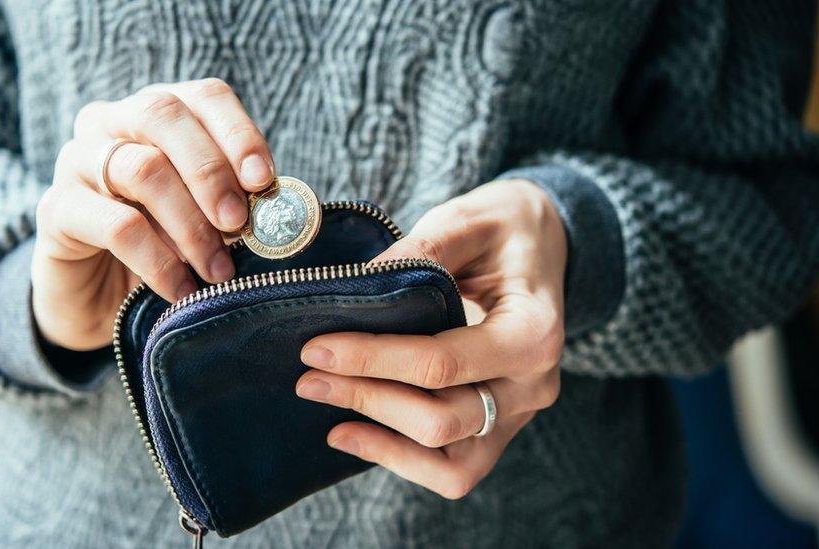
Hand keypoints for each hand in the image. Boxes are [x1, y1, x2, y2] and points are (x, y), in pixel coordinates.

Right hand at [33, 78, 273, 349]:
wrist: (97, 299)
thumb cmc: (163, 247)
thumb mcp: (204, 219)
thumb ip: (234, 202)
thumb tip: (276, 208)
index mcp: (159, 113)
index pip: (205, 96)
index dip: (239, 133)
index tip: (264, 180)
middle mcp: (112, 122)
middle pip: (164, 115)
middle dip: (211, 172)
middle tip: (239, 224)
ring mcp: (76, 160)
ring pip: (141, 169)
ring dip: (191, 225)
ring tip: (218, 270)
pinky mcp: (56, 209)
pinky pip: (116, 226)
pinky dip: (158, 261)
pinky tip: (181, 290)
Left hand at [296, 179, 566, 498]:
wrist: (543, 244)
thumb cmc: (505, 229)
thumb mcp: (468, 221)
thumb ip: (421, 252)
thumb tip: (355, 288)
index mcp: (533, 333)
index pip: (442, 363)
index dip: (373, 360)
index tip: (317, 348)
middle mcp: (533, 385)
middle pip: (441, 419)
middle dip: (366, 398)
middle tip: (309, 375)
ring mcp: (518, 414)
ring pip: (449, 462)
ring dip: (380, 438)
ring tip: (326, 406)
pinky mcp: (499, 428)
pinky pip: (453, 469)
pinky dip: (400, 458)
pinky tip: (351, 433)